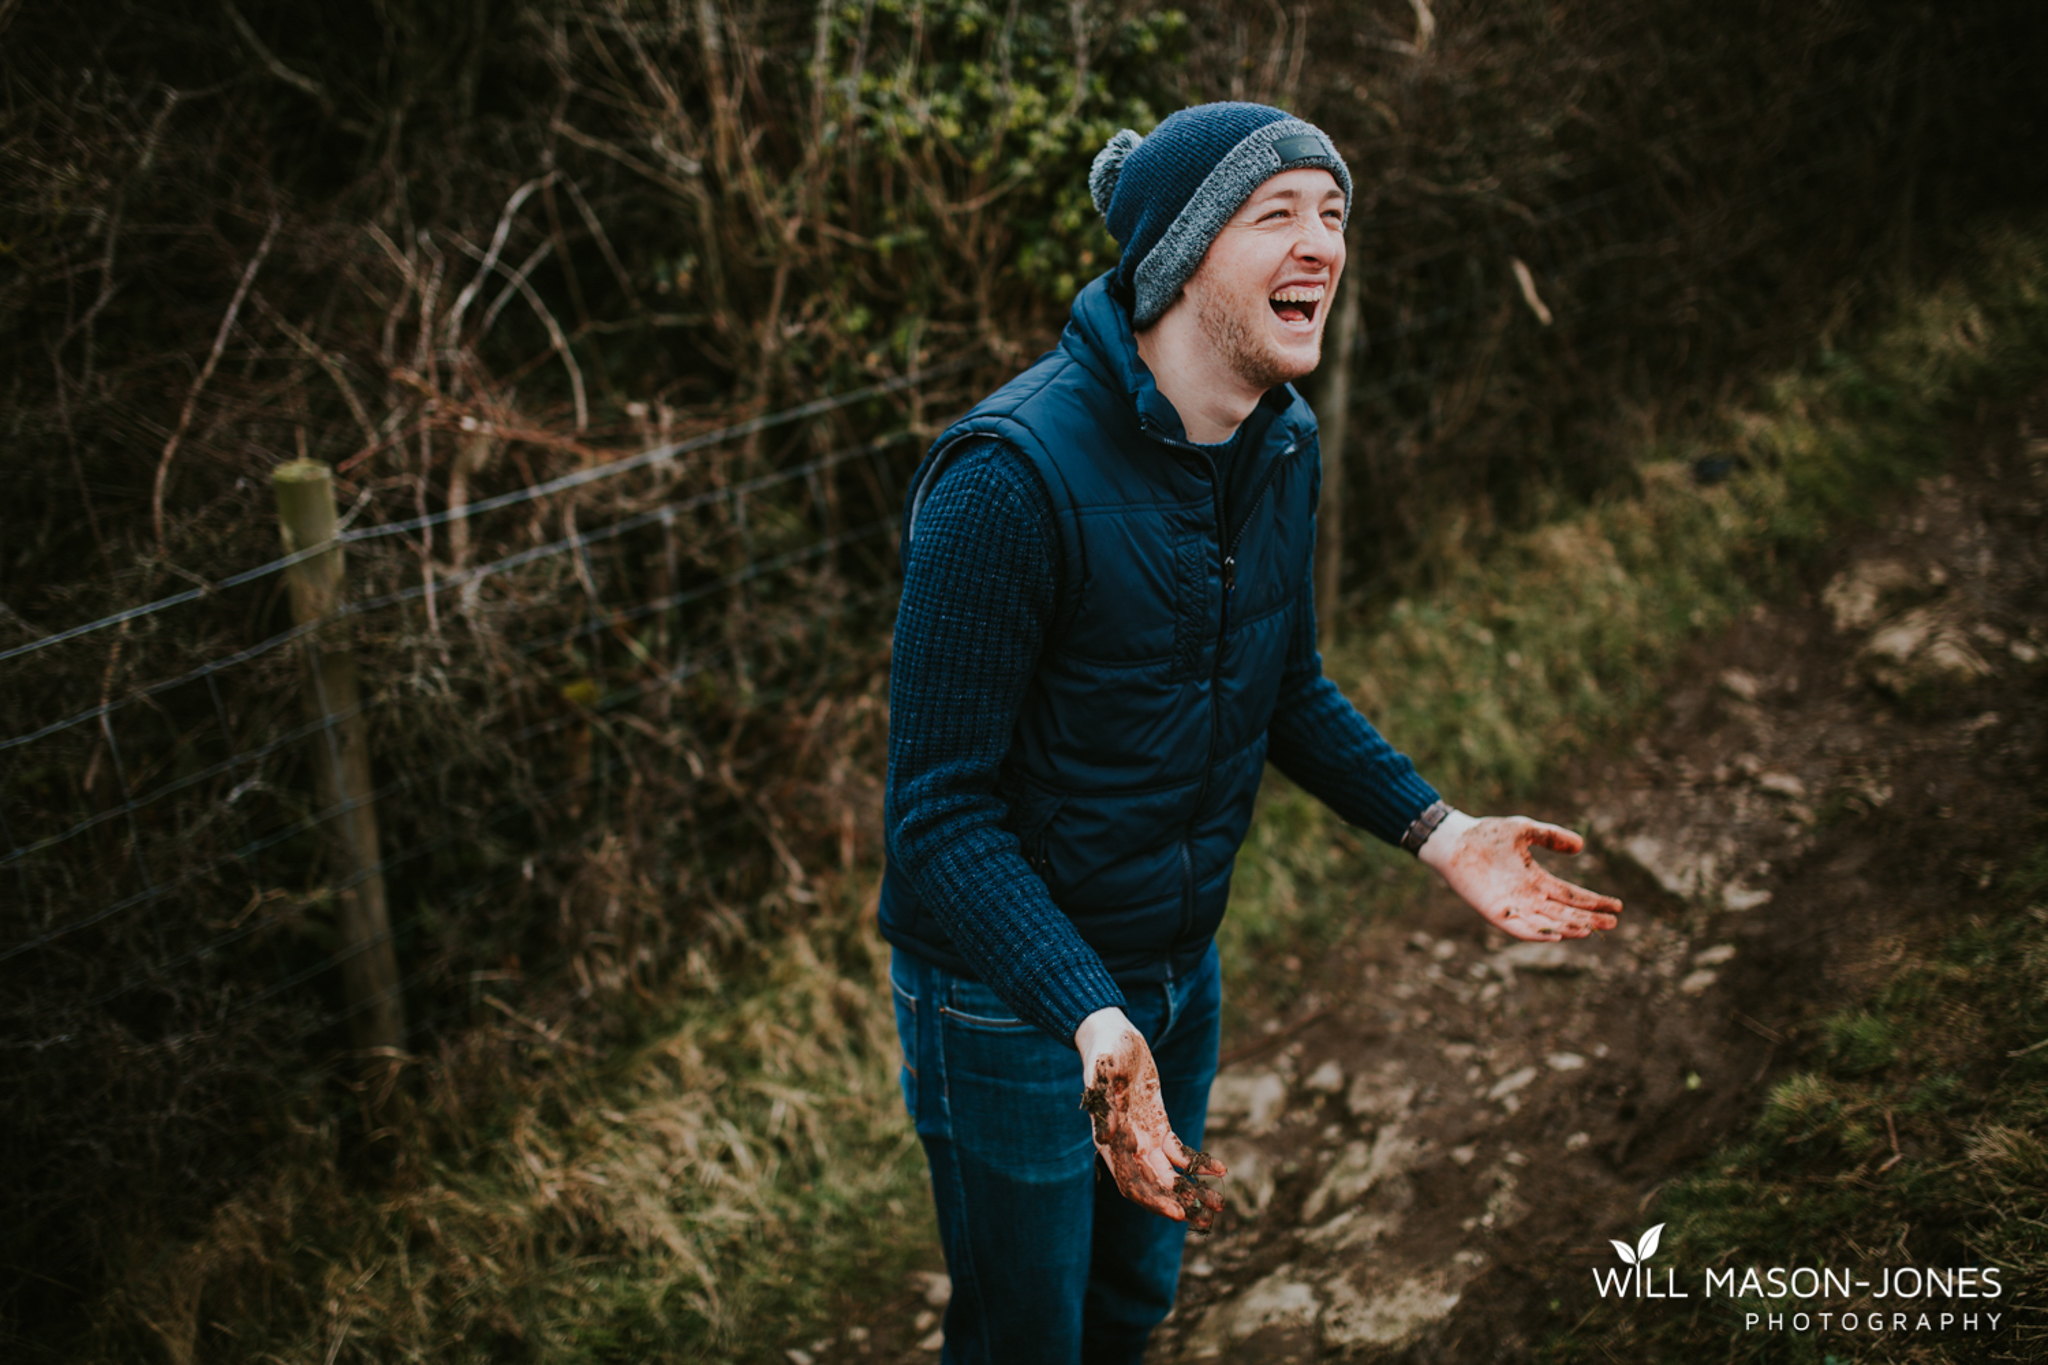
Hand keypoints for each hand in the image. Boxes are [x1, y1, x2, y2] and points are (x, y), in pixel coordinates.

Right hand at [1073, 1007, 1226, 1230]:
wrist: (1113, 1036)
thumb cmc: (1106, 1052)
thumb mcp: (1103, 1071)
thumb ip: (1104, 1102)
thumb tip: (1105, 1137)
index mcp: (1110, 1142)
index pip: (1131, 1183)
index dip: (1153, 1201)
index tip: (1178, 1213)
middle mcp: (1126, 1147)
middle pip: (1155, 1186)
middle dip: (1180, 1204)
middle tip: (1207, 1220)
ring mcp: (1144, 1138)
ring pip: (1170, 1175)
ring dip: (1192, 1191)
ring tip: (1219, 1205)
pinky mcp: (1159, 1126)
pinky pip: (1180, 1153)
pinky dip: (1198, 1164)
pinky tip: (1219, 1170)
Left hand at [1418, 810, 1621, 940]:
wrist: (1454, 840)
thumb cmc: (1486, 834)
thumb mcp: (1525, 830)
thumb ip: (1551, 837)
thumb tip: (1580, 846)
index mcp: (1536, 880)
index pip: (1571, 894)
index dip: (1593, 901)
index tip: (1617, 906)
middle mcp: (1527, 896)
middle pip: (1564, 912)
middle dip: (1589, 918)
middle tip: (1614, 923)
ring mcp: (1511, 905)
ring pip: (1546, 923)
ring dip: (1568, 928)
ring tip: (1590, 930)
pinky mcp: (1494, 911)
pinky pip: (1518, 928)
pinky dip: (1537, 933)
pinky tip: (1556, 935)